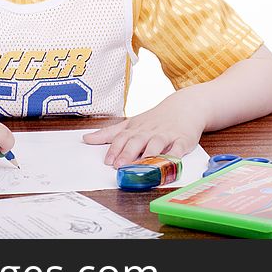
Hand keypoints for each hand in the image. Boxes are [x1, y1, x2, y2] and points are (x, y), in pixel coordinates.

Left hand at [82, 93, 205, 167]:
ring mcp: (166, 135)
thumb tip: (86, 139)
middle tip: (120, 165)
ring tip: (143, 164)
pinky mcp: (182, 140)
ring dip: (149, 154)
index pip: (123, 138)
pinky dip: (174, 155)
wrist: (185, 106)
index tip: (108, 161)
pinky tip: (170, 162)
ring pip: (157, 144)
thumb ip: (109, 133)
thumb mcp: (131, 123)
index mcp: (136, 129)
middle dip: (128, 153)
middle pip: (137, 141)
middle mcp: (149, 132)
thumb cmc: (155, 119)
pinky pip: (178, 148)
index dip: (115, 149)